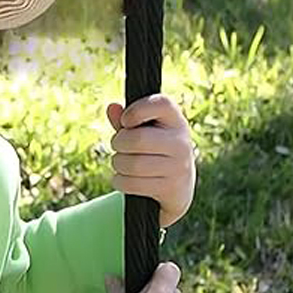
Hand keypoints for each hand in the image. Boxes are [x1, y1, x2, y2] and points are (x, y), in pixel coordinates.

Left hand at [106, 93, 196, 229]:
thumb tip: (112, 108)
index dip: (137, 110)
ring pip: (131, 164)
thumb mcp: (143, 131)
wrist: (178, 186)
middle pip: (137, 139)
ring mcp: (178, 167)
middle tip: (119, 146)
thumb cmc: (154, 150)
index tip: (127, 121)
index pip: (161, 104)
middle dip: (118, 143)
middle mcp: (181, 142)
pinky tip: (126, 179)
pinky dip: (120, 181)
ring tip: (123, 163)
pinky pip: (131, 183)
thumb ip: (125, 120)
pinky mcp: (170, 188)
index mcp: (175, 120)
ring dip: (118, 164)